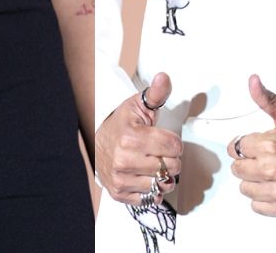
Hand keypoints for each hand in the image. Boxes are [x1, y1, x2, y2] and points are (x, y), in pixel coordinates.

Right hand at [94, 72, 182, 204]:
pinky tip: (146, 175)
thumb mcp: (139, 104)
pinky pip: (149, 197)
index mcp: (131, 137)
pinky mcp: (119, 192)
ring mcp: (120, 178)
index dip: (174, 142)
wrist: (100, 142)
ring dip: (164, 176)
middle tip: (160, 151)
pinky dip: (152, 189)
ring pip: (162, 184)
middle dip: (171, 159)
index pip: (174, 146)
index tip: (165, 139)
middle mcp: (123, 160)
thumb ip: (156, 93)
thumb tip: (163, 77)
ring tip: (154, 163)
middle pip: (171, 167)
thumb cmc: (123, 123)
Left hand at [226, 74, 275, 217]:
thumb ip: (267, 99)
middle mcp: (270, 170)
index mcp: (268, 145)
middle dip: (247, 162)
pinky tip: (273, 187)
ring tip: (269, 172)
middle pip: (237, 169)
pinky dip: (262, 198)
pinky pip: (256, 206)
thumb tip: (252, 81)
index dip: (244, 145)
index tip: (254, 145)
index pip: (235, 148)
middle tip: (263, 158)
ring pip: (245, 188)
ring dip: (254, 181)